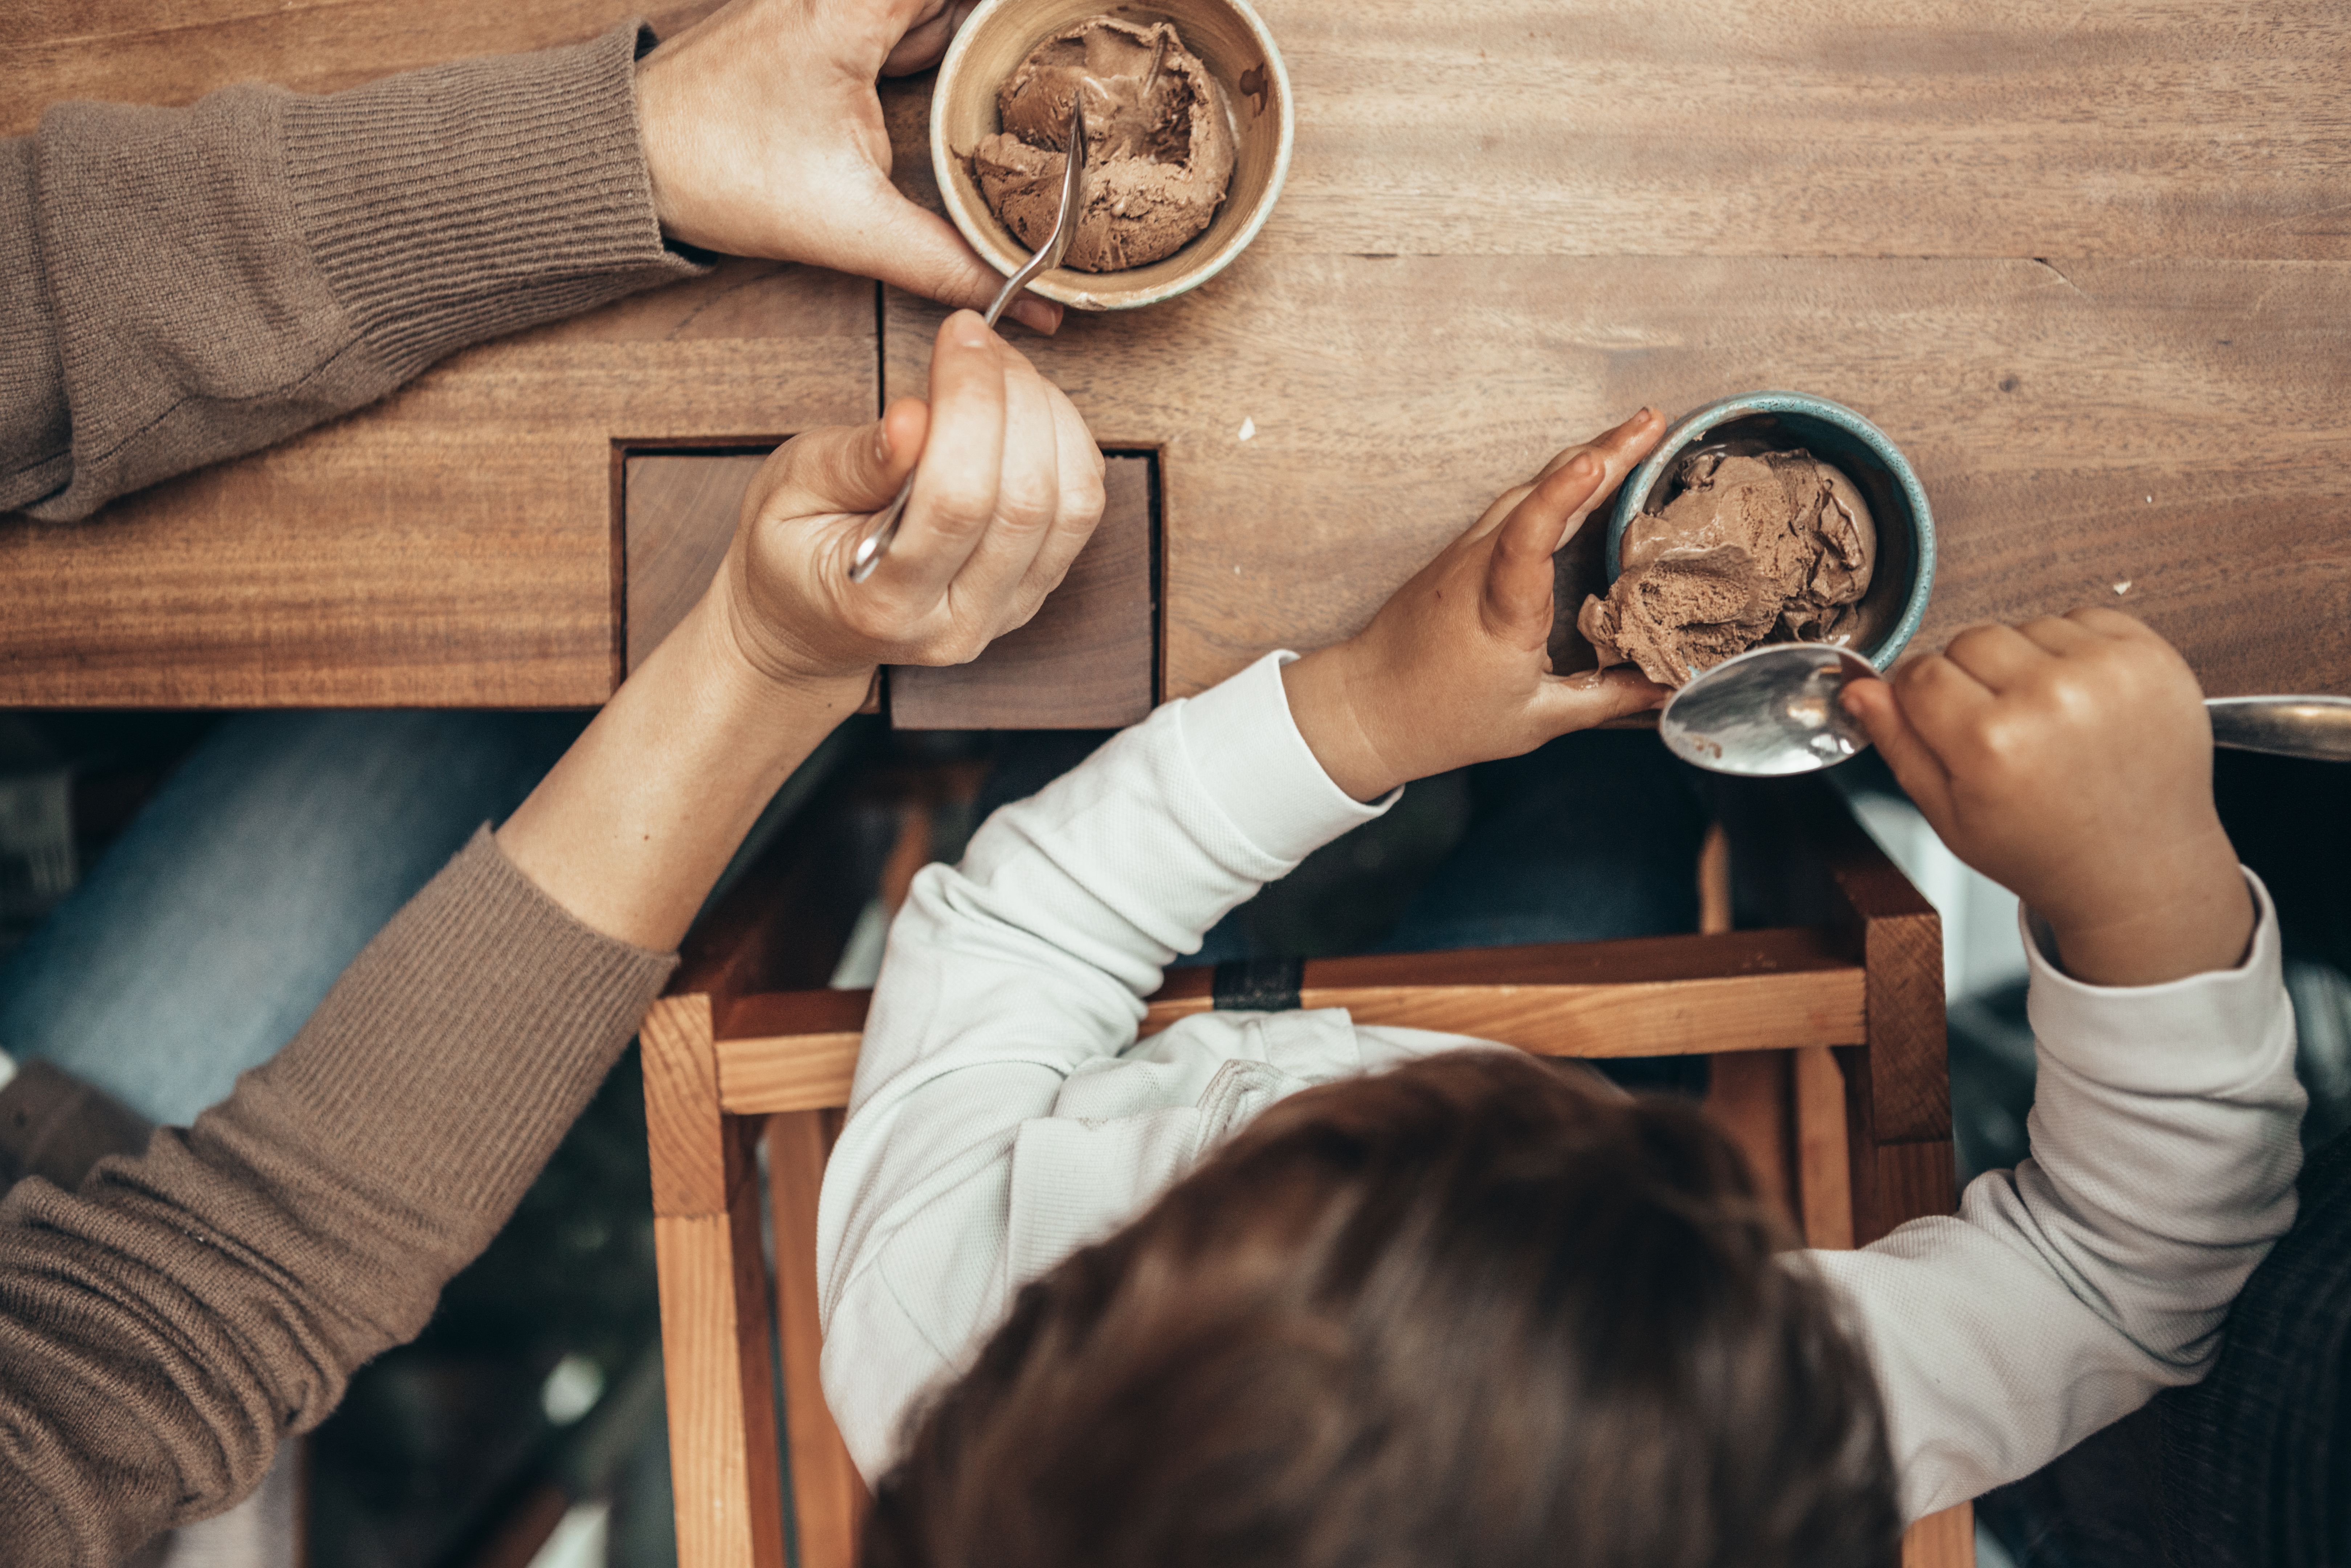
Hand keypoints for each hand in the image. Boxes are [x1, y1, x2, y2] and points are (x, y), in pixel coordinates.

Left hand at [634, 0, 1060, 333]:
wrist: (625, 159)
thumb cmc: (717, 174)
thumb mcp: (850, 227)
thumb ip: (949, 266)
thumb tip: (1027, 310)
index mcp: (853, 9)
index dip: (1013, 11)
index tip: (1069, 21)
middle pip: (952, 1)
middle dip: (1002, 23)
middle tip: (1073, 38)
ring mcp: (830, 1)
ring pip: (929, 4)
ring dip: (973, 27)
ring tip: (1041, 43)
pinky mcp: (821, 22)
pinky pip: (902, 16)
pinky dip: (939, 32)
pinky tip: (975, 60)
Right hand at [713, 310, 1104, 689]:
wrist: (810, 623)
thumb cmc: (792, 550)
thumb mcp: (791, 492)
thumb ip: (854, 461)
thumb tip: (915, 416)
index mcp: (883, 604)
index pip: (957, 500)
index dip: (971, 402)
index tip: (959, 333)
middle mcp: (960, 621)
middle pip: (1027, 501)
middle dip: (1013, 396)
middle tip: (978, 340)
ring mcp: (1009, 611)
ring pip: (1073, 504)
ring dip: (1049, 415)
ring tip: (999, 369)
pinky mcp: (1038, 588)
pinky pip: (1082, 509)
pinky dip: (1066, 442)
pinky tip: (1022, 408)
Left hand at [1281, 410, 1671, 800]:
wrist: (1368, 705)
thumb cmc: (1443, 717)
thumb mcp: (1533, 720)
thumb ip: (1605, 699)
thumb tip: (1668, 689)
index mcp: (1500, 611)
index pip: (1528, 539)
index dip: (1562, 495)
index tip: (1594, 461)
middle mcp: (1479, 567)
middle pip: (1538, 493)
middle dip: (1601, 453)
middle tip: (1653, 423)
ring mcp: (1467, 551)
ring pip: (1527, 489)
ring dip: (1582, 458)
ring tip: (1635, 434)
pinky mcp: (1463, 550)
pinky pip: (1516, 504)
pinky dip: (1556, 482)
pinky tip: (1586, 471)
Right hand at [1842, 608, 2252, 986]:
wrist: (2142, 868)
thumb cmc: (2047, 850)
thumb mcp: (1950, 816)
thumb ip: (1899, 745)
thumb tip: (1859, 688)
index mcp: (1992, 742)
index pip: (1920, 672)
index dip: (1921, 698)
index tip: (1941, 722)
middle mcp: (2051, 697)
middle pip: (1969, 640)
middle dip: (1971, 678)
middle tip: (2001, 729)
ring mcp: (2107, 672)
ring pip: (2023, 626)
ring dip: (2024, 663)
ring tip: (2047, 719)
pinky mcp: (2149, 656)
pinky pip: (2080, 619)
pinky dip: (2072, 652)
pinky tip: (2081, 701)